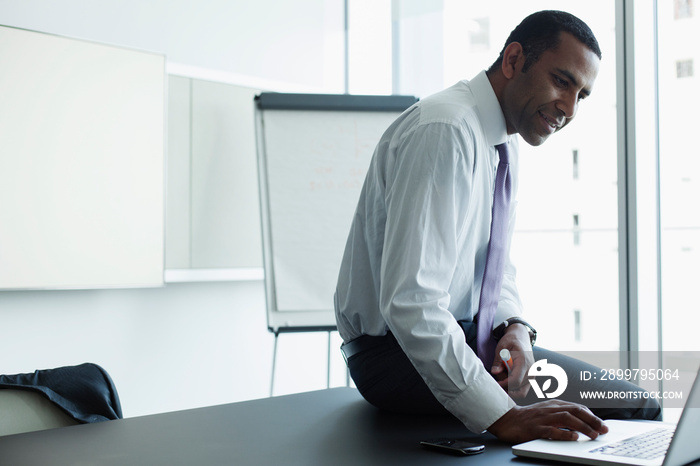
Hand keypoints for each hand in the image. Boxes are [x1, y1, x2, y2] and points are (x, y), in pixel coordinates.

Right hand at [487, 400, 608, 443]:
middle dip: (593, 420)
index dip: (592, 416)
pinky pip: (552, 430)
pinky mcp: (535, 428)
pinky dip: (564, 433)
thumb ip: (562, 414)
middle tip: (604, 429)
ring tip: (594, 435)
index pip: (577, 407)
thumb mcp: (546, 412)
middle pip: (575, 411)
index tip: (602, 425)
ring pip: (567, 419)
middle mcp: (550, 409)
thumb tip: (582, 422)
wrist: (507, 419)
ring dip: (583, 427)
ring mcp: (542, 418)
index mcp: (554, 404)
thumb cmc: (528, 418)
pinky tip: (574, 437)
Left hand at [490, 323, 533, 397]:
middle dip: (506, 387)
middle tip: (498, 379)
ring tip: (503, 376)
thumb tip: (494, 372)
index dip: (504, 385)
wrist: (521, 337)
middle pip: (517, 388)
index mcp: (524, 362)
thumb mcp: (501, 347)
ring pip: (521, 391)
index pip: (515, 381)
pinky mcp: (531, 378)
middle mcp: (531, 370)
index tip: (495, 383)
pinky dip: (514, 388)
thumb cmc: (511, 341)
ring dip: (510, 388)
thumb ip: (498, 361)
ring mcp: (533, 375)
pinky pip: (523, 390)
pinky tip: (506, 379)